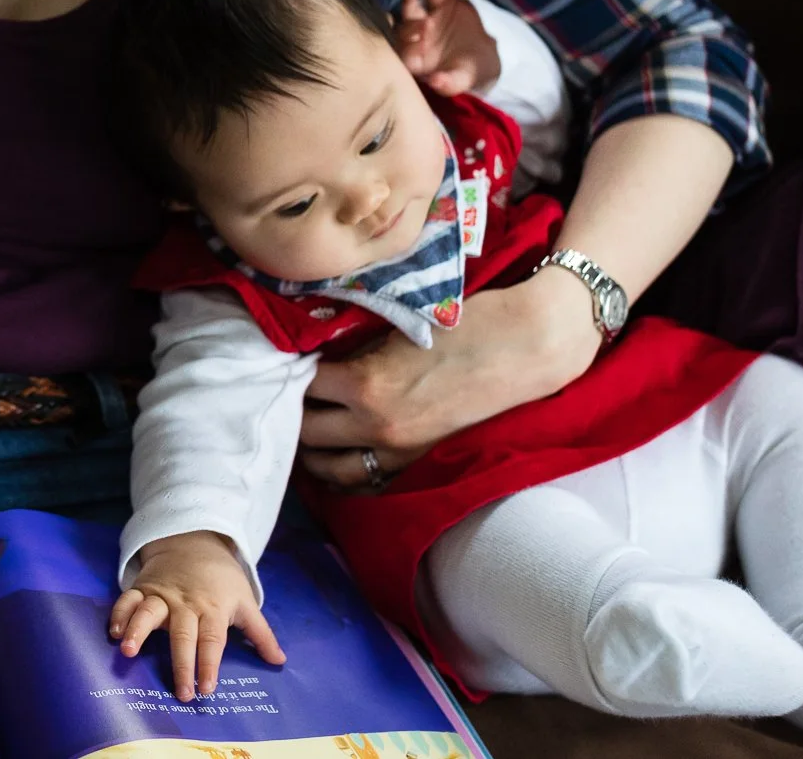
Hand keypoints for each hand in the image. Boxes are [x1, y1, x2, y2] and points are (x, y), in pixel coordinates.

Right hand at [109, 531, 285, 702]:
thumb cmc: (222, 579)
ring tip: (127, 650)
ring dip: (137, 630)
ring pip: (148, 612)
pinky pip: (128, 599)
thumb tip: (279, 662)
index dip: (209, 665)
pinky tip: (112, 631)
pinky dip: (119, 614)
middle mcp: (186, 604)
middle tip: (180, 692)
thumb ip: (260, 633)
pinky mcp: (144, 588)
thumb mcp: (245, 601)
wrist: (194, 541)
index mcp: (213, 609)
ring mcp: (162, 595)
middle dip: (181, 664)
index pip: (212, 640)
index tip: (207, 689)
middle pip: (182, 635)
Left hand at [297, 266, 599, 481]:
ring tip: (299, 430)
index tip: (279, 362)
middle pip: (305, 431)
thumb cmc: (463, 322)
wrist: (524, 346)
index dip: (286, 372)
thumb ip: (352, 343)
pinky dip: (341, 471)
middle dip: (290, 411)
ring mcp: (397, 449)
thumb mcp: (395, 326)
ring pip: (328, 467)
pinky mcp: (417, 461)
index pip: (300, 386)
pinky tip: (331, 456)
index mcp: (364, 384)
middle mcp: (374, 425)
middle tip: (281, 395)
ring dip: (309, 450)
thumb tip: (312, 348)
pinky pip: (363, 480)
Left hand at [396, 0, 499, 95]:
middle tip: (424, 24)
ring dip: (411, 0)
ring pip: (413, 9)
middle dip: (409, 26)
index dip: (407, 50)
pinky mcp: (438, 4)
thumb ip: (448, 83)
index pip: (403, 56)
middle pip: (403, 31)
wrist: (488, 54)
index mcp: (415, 61)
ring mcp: (425, 20)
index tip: (418, 44)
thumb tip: (435, 83)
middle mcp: (414, 40)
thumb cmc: (470, 72)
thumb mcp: (462, 80)